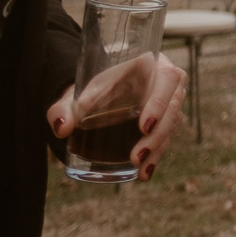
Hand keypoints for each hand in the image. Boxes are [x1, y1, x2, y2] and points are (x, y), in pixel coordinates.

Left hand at [49, 53, 187, 181]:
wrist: (97, 97)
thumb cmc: (90, 92)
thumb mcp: (75, 95)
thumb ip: (63, 108)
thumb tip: (62, 128)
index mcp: (149, 63)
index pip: (166, 78)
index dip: (159, 102)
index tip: (143, 127)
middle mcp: (166, 81)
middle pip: (173, 106)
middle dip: (158, 134)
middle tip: (137, 156)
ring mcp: (170, 101)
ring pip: (173, 124)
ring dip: (158, 148)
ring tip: (140, 169)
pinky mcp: (167, 120)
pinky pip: (168, 137)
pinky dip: (157, 156)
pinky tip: (144, 173)